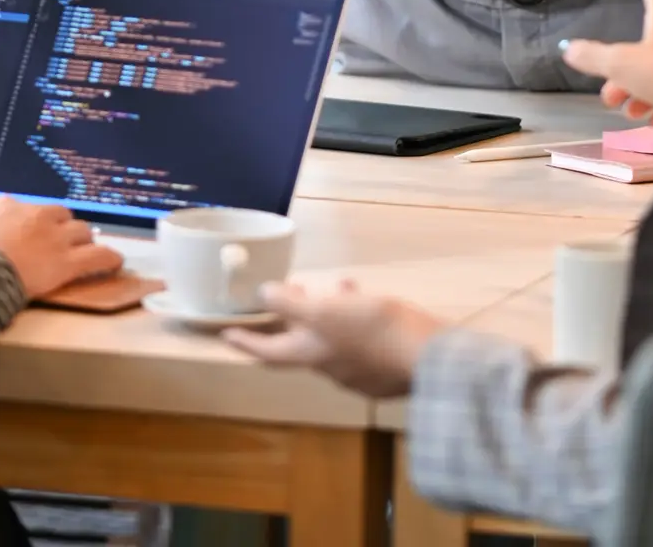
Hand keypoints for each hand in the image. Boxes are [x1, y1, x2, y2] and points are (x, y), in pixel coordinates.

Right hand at [0, 197, 122, 299]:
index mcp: (6, 207)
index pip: (25, 209)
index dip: (30, 224)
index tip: (28, 234)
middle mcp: (35, 215)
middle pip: (59, 215)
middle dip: (61, 228)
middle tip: (60, 243)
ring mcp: (53, 238)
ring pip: (81, 231)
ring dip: (84, 240)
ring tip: (87, 250)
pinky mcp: (66, 263)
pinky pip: (97, 256)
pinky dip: (108, 258)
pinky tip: (115, 262)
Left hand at [224, 281, 442, 397]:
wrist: (426, 358)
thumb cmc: (372, 332)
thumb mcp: (326, 311)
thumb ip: (292, 304)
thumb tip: (265, 295)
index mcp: (311, 355)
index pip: (267, 352)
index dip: (245, 342)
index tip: (225, 334)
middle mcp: (329, 366)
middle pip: (299, 342)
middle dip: (291, 318)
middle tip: (286, 296)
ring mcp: (356, 368)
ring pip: (331, 334)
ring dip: (326, 309)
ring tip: (337, 284)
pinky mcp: (381, 362)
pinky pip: (356, 335)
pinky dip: (352, 315)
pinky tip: (363, 296)